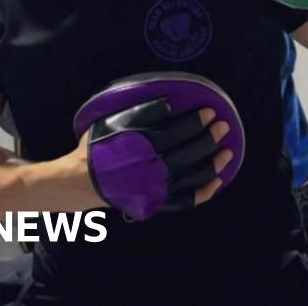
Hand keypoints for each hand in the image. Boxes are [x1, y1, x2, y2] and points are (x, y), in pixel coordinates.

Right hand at [78, 104, 233, 219]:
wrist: (80, 181)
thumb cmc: (98, 146)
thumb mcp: (111, 122)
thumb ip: (141, 112)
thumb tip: (170, 103)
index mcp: (141, 148)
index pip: (178, 133)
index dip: (197, 121)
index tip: (210, 112)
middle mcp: (151, 171)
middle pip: (190, 154)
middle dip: (210, 139)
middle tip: (224, 126)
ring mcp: (156, 190)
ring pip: (193, 178)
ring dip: (214, 165)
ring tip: (228, 152)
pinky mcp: (156, 204)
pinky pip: (186, 201)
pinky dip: (204, 193)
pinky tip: (217, 181)